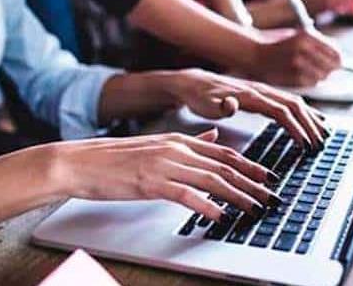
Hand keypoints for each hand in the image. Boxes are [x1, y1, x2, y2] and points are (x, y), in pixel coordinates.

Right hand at [56, 129, 282, 221]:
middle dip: (251, 182)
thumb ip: (188, 142)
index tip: (267, 176)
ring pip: (211, 180)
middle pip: (223, 166)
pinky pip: (185, 195)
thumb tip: (214, 137)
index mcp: (178, 140)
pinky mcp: (150, 183)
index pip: (222, 151)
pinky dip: (206, 206)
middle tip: (271, 196)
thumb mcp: (157, 144)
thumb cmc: (116, 158)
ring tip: (254, 208)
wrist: (81, 162)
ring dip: (237, 196)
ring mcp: (164, 165)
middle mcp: (175, 149)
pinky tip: (219, 216)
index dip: (249, 165)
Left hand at [169, 68, 328, 148]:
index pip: (281, 111)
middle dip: (310, 125)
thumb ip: (220, 106)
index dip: (296, 128)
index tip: (306, 145)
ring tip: (323, 134)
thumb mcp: (206, 104)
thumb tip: (231, 105)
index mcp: (251, 96)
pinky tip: (313, 119)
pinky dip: (304, 111)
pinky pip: (289, 101)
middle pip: (294, 106)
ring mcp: (264, 91)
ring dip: (310, 118)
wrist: (194, 82)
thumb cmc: (200, 97)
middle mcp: (261, 91)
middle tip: (320, 144)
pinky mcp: (263, 94)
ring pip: (295, 102)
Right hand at [253, 28, 341, 86]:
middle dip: (329, 69)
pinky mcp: (292, 77)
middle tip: (323, 69)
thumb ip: (318, 45)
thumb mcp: (298, 36)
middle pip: (332, 66)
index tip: (336, 62)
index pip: (336, 52)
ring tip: (308, 71)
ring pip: (322, 76)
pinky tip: (300, 76)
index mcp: (307, 36)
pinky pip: (311, 84)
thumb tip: (338, 56)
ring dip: (319, 76)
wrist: (253, 53)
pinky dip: (309, 82)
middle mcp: (304, 49)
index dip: (338, 59)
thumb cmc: (276, 44)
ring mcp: (298, 64)